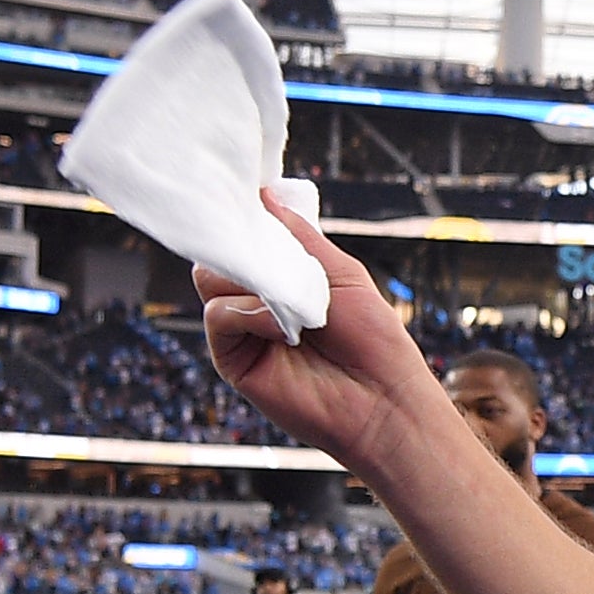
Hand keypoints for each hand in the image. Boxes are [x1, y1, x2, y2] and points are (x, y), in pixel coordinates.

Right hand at [195, 193, 448, 478]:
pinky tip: (281, 325)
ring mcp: (243, 331)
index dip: (242, 220)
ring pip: (210, 280)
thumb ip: (300, 236)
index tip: (245, 199)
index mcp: (282, 278)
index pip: (245, 239)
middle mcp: (256, 302)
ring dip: (252, 280)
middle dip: (241, 246)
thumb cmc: (373, 339)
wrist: (383, 400)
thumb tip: (263, 193)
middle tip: (272, 252)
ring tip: (295, 299)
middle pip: (218, 255)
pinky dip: (248, 313)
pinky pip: (218, 316)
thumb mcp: (342, 273)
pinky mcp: (233, 360)